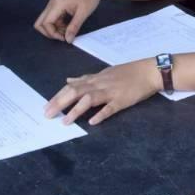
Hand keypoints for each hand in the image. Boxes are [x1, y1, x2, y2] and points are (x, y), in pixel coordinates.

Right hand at [33, 0, 104, 42]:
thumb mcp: (83, 13)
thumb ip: (74, 27)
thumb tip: (68, 40)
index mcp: (56, 4)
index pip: (45, 23)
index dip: (52, 34)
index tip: (65, 38)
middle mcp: (52, 4)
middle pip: (40, 22)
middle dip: (49, 33)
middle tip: (62, 36)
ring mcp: (54, 4)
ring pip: (46, 21)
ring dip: (54, 29)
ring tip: (69, 31)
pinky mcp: (58, 5)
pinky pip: (53, 19)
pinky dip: (58, 25)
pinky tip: (69, 26)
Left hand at [44, 60, 161, 125]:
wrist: (148, 71)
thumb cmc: (127, 73)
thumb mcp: (104, 73)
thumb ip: (85, 78)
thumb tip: (69, 80)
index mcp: (95, 79)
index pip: (72, 87)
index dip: (58, 96)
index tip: (46, 106)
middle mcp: (99, 84)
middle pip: (76, 92)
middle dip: (60, 103)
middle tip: (47, 114)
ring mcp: (111, 92)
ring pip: (90, 99)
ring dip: (76, 110)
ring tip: (65, 121)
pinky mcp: (122, 100)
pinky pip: (110, 108)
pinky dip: (101, 114)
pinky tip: (92, 122)